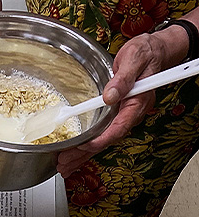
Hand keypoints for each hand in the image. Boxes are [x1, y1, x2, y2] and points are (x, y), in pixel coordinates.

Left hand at [56, 30, 176, 177]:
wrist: (153, 52)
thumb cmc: (146, 53)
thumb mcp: (135, 59)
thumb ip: (123, 78)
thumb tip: (109, 96)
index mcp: (136, 103)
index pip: (118, 127)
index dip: (101, 139)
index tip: (84, 146)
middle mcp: (129, 113)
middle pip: (106, 139)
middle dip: (85, 153)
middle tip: (65, 164)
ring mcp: (122, 115)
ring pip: (101, 139)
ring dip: (82, 154)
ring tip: (64, 165)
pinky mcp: (115, 113)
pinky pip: (100, 132)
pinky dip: (86, 144)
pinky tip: (74, 153)